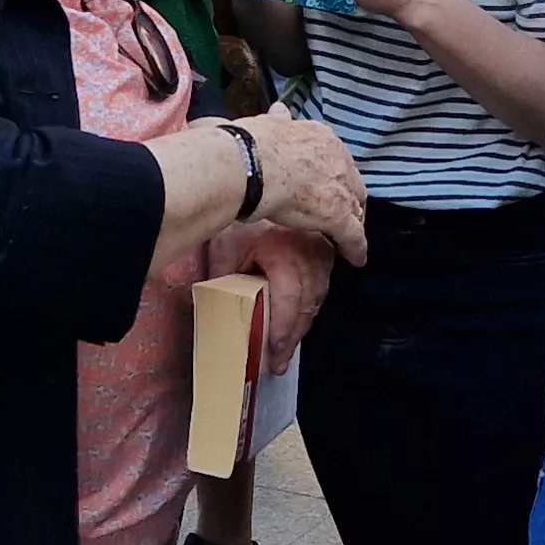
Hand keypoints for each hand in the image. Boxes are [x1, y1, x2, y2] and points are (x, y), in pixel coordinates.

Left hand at [223, 221, 334, 366]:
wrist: (259, 183)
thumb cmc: (241, 217)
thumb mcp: (225, 248)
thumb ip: (224, 279)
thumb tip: (219, 311)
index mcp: (287, 257)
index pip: (289, 303)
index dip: (282, 331)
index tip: (274, 354)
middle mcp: (310, 256)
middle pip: (306, 307)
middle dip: (292, 337)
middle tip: (279, 361)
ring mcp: (321, 252)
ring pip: (317, 298)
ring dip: (302, 324)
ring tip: (286, 345)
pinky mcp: (325, 248)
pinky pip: (323, 284)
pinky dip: (310, 304)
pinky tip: (299, 317)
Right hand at [235, 114, 367, 265]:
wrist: (251, 164)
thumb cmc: (251, 145)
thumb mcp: (270, 124)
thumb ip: (279, 121)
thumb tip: (279, 111)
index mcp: (321, 137)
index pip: (336, 159)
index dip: (333, 175)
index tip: (327, 185)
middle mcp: (337, 159)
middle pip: (351, 184)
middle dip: (348, 198)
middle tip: (340, 212)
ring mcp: (340, 188)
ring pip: (355, 210)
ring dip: (352, 223)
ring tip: (347, 237)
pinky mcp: (338, 216)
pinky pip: (353, 236)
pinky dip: (355, 248)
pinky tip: (355, 258)